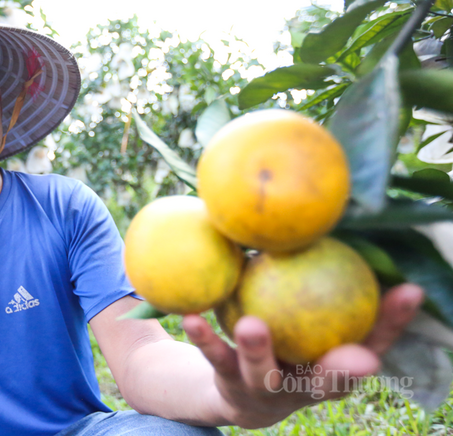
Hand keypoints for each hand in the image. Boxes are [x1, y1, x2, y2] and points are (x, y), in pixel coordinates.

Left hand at [181, 283, 423, 428]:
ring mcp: (267, 387)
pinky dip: (205, 338)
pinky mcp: (231, 384)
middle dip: (344, 369)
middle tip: (354, 355)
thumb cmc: (284, 335)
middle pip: (330, 380)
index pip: (374, 343)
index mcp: (334, 362)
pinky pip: (216, 359)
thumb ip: (314, 274)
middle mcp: (307, 382)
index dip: (393, 322)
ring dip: (259, 351)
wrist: (241, 387)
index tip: (408, 291)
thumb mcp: (304, 308)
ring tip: (251, 324)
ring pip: (265, 374)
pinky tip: (191, 317)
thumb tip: (314, 212)